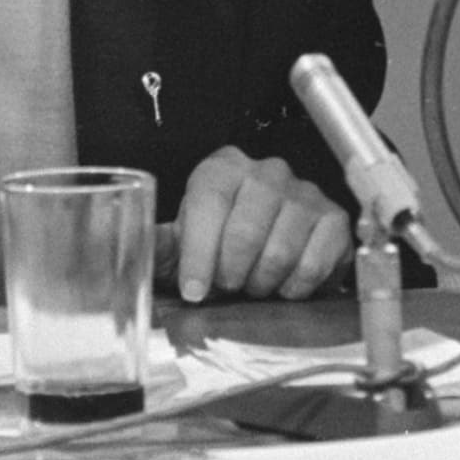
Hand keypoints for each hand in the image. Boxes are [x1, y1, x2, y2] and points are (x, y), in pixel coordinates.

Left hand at [171, 148, 351, 303]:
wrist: (270, 241)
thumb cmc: (220, 240)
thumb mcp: (181, 239)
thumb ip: (155, 242)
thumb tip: (124, 239)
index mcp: (223, 168)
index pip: (209, 204)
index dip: (198, 255)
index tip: (194, 291)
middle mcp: (267, 172)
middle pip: (246, 232)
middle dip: (232, 273)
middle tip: (228, 285)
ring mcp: (305, 192)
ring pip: (281, 252)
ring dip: (262, 283)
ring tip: (254, 283)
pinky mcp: (334, 218)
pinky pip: (314, 263)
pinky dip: (295, 286)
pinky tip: (284, 283)